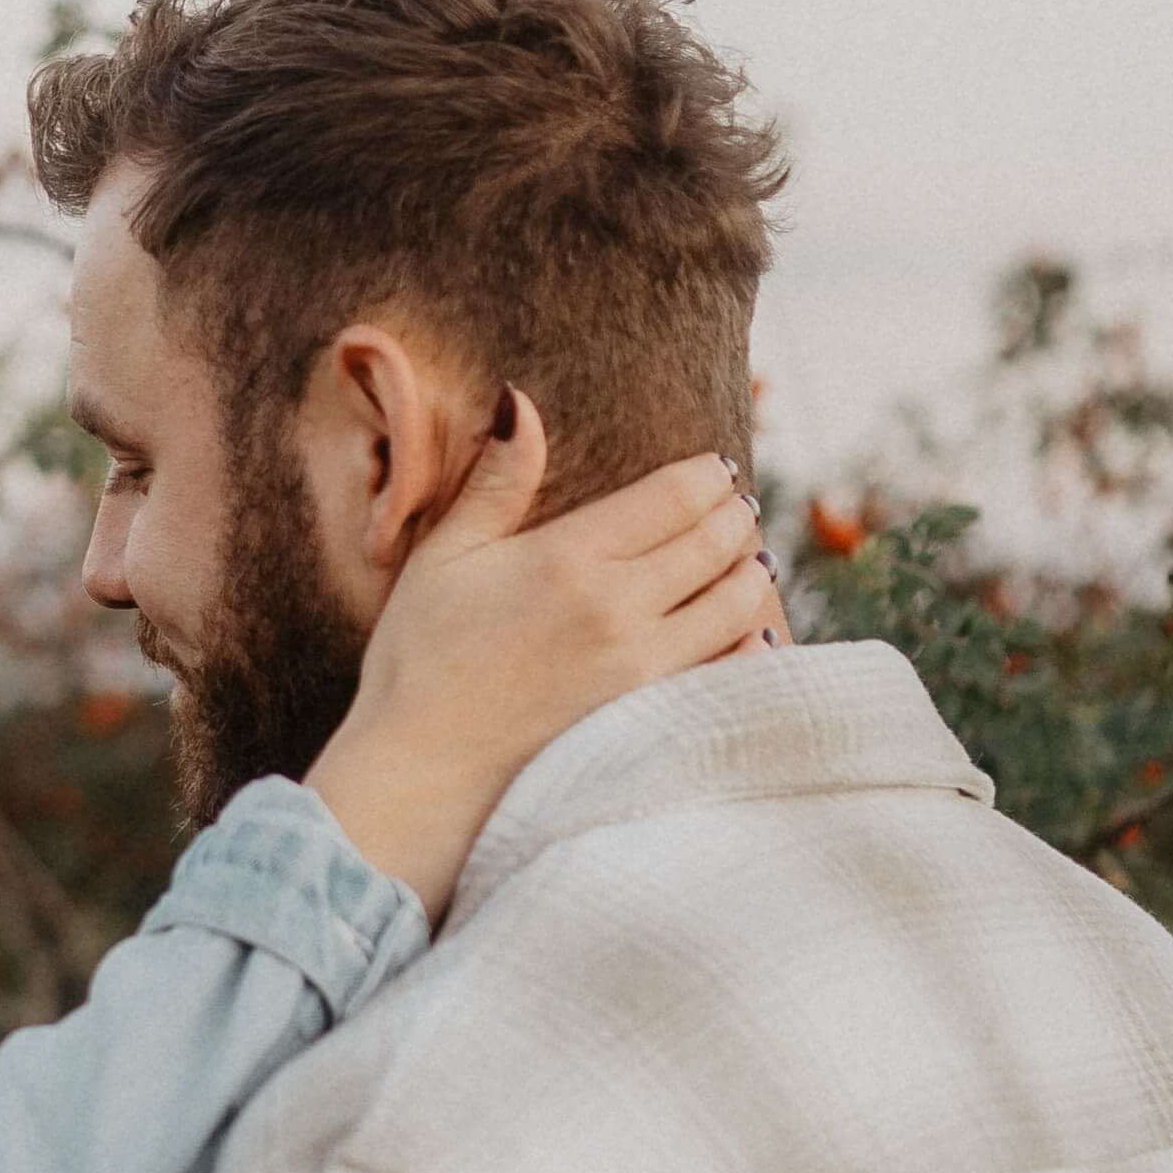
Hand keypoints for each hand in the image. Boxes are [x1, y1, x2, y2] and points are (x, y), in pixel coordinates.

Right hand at [309, 415, 775, 916]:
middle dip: (737, 517)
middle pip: (716, 543)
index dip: (708, 475)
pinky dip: (749, 645)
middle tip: (740, 507)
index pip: (675, 496)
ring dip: (752, 574)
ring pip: (738, 605)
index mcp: (570, 557)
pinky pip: (730, 671)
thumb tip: (519, 401)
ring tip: (749, 562)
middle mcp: (620, 608)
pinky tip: (746, 635)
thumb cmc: (420, 659)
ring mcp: (643, 670)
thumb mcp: (444, 555)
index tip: (716, 469)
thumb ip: (496, 480)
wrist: (420, 771)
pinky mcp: (652, 720)